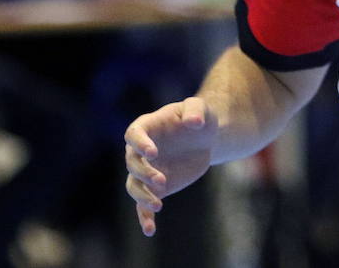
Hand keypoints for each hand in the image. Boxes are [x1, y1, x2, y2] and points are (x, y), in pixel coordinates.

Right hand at [124, 97, 218, 235]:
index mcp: (147, 127)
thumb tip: (194, 122)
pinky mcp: (155, 187)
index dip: (140, 144)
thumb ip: (195, 110)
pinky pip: (143, 205)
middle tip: (162, 181)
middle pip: (132, 164)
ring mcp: (146, 170)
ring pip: (134, 186)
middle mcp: (140, 151)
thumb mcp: (200, 107)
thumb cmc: (199, 118)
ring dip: (142, 196)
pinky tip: (149, 230)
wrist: (205, 138)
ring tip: (158, 205)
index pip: (134, 134)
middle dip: (144, 173)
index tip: (152, 153)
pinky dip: (145, 217)